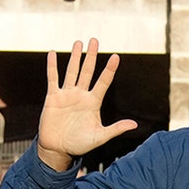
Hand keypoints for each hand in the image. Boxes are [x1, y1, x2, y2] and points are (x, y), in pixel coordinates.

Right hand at [37, 38, 137, 170]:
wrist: (59, 149)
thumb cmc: (80, 144)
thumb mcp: (100, 136)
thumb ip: (116, 129)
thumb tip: (135, 125)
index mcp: (94, 103)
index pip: (103, 82)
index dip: (109, 70)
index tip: (116, 56)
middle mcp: (81, 95)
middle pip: (88, 71)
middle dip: (91, 56)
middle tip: (95, 40)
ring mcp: (67, 95)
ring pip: (72, 71)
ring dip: (75, 57)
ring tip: (79, 43)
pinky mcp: (53, 97)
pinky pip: (53, 78)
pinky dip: (53, 66)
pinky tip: (54, 53)